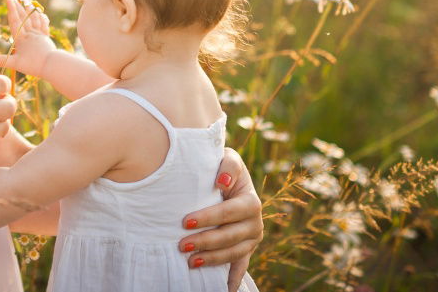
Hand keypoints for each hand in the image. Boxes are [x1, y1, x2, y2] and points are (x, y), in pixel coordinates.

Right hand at [0, 0, 56, 77]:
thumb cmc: (33, 66)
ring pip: (34, 18)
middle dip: (19, 5)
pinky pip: (43, 25)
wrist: (52, 66)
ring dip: (30, 8)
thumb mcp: (15, 64)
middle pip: (24, 17)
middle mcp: (30, 34)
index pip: (15, 20)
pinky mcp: (46, 38)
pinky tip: (41, 14)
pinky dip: (42, 18)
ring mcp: (39, 35)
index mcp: (21, 38)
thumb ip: (2, 61)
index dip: (11, 8)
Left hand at [177, 148, 262, 291]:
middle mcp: (255, 222)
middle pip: (230, 237)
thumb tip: (221, 181)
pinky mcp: (246, 250)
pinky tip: (223, 288)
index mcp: (251, 201)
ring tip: (190, 262)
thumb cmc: (221, 168)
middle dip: (206, 242)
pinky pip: (240, 267)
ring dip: (212, 259)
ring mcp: (251, 239)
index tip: (185, 222)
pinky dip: (232, 279)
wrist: (226, 177)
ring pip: (234, 254)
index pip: (229, 212)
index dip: (209, 218)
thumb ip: (228, 165)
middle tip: (182, 245)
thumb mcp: (228, 158)